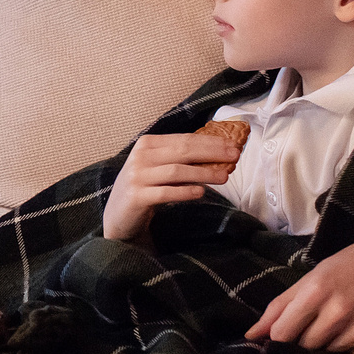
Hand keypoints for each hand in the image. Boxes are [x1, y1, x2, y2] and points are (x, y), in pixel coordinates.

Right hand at [102, 132, 241, 241]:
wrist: (119, 214)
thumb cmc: (146, 187)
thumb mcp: (159, 167)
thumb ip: (181, 158)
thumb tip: (219, 154)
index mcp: (147, 144)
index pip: (184, 139)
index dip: (210, 141)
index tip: (233, 145)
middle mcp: (140, 157)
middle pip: (182, 151)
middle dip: (212, 152)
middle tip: (234, 156)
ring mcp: (137, 177)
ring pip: (176, 171)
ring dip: (203, 173)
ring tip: (224, 177)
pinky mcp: (137, 197)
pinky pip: (165, 193)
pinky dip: (185, 192)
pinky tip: (201, 192)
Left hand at [244, 155, 353, 351]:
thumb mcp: (316, 275)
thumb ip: (280, 306)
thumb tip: (250, 336)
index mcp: (317, 291)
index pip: (281, 334)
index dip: (282, 334)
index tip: (289, 330)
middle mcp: (340, 312)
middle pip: (306, 346)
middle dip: (310, 336)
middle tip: (328, 317)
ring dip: (335, 341)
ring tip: (351, 318)